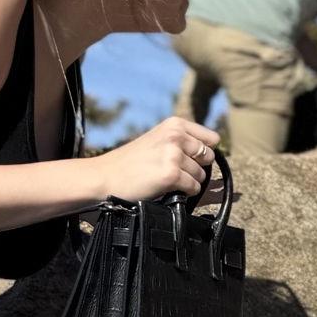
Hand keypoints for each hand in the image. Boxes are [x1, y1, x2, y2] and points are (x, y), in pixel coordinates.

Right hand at [98, 116, 219, 200]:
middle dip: (197, 167)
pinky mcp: (171, 174)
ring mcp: (174, 155)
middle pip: (209, 157)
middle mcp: (176, 136)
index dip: (204, 151)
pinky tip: (169, 188)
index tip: (192, 159)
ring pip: (201, 174)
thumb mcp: (157, 139)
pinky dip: (185, 192)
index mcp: (175, 124)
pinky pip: (194, 187)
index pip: (212, 138)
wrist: (104, 176)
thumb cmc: (131, 161)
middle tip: (176, 171)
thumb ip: (182, 141)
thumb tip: (212, 154)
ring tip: (167, 179)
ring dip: (189, 181)